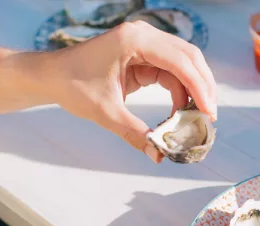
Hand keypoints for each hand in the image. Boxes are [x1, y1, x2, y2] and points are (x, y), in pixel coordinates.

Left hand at [47, 21, 217, 162]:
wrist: (51, 75)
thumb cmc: (72, 86)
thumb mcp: (105, 112)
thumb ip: (134, 133)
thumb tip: (158, 155)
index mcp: (134, 40)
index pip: (179, 61)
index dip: (198, 88)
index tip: (208, 113)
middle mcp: (144, 35)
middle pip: (189, 57)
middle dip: (203, 87)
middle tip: (209, 117)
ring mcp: (145, 42)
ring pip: (184, 63)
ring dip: (194, 89)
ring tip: (197, 117)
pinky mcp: (144, 54)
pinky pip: (171, 70)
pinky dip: (180, 90)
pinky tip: (180, 111)